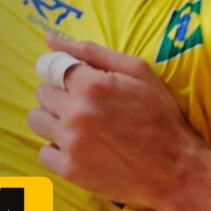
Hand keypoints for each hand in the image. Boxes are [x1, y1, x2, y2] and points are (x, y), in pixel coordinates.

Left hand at [27, 34, 210, 210]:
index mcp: (92, 85)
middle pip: (42, 93)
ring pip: (36, 120)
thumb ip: (92, 51)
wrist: (174, 167)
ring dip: (53, 120)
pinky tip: (79, 148)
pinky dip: (58, 149)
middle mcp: (76, 113)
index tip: (76, 83)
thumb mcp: (138, 71)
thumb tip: (51, 40)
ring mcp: (71, 143)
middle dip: (60, 95)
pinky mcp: (70, 170)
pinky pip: (43, 153)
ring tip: (78, 126)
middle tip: (85, 105)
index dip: (66, 74)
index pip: (53, 68)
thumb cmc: (159, 114)